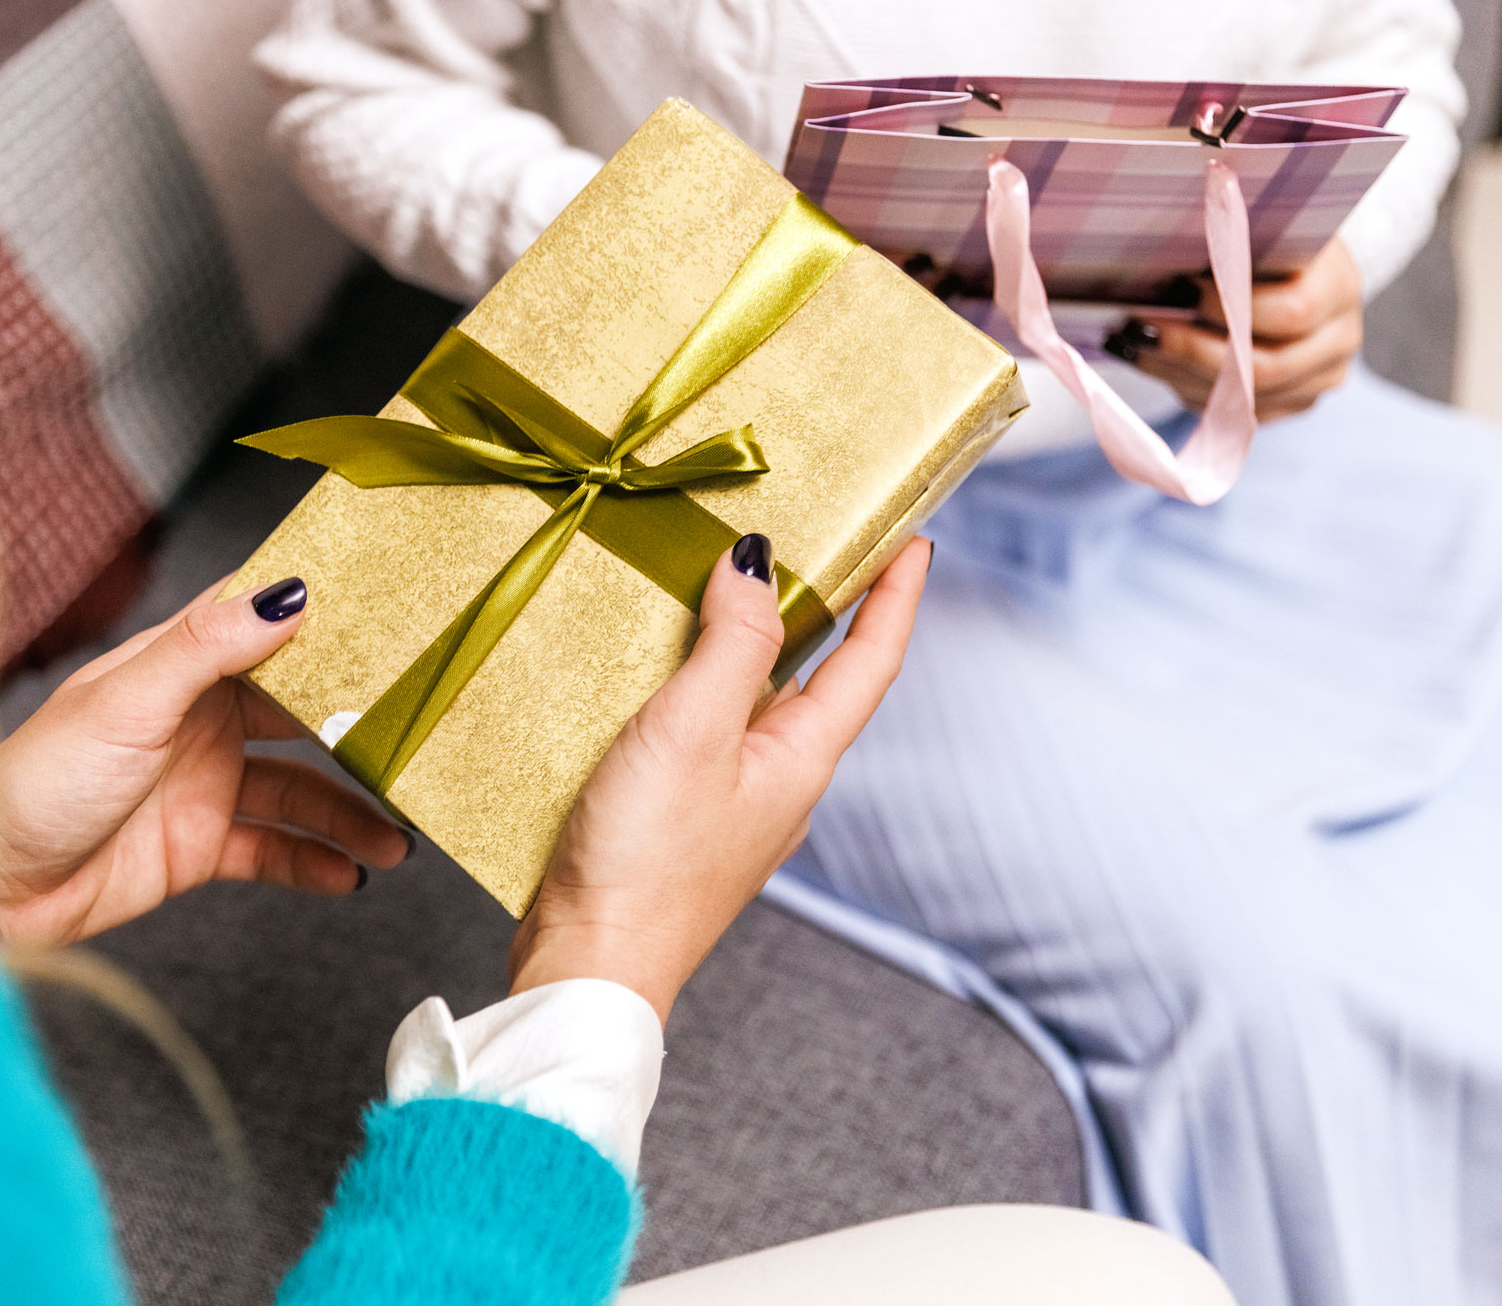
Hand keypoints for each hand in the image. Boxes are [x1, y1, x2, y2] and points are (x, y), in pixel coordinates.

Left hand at [0, 576, 408, 947]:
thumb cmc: (37, 782)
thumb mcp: (127, 703)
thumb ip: (209, 648)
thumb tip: (288, 592)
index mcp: (177, 667)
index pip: (264, 630)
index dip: (326, 625)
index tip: (394, 623)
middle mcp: (198, 719)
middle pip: (299, 716)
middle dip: (357, 733)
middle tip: (417, 746)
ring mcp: (203, 783)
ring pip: (299, 791)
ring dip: (348, 812)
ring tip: (396, 837)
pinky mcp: (200, 845)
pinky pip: (275, 849)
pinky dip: (315, 862)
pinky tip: (349, 873)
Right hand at [509, 534, 931, 1022]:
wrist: (592, 967)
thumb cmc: (646, 858)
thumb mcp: (693, 730)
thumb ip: (733, 643)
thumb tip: (758, 563)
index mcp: (802, 759)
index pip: (871, 659)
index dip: (896, 594)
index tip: (914, 538)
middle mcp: (782, 782)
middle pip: (819, 677)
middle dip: (822, 607)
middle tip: (812, 538)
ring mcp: (735, 806)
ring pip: (757, 704)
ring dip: (751, 643)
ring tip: (722, 584)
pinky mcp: (685, 821)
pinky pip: (708, 732)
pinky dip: (697, 684)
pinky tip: (655, 669)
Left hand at [1109, 236, 1362, 422]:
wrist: (1300, 271)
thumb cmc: (1270, 243)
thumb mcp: (1260, 229)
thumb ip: (1227, 243)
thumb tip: (1164, 260)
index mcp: (1340, 286)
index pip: (1292, 311)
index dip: (1231, 306)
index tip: (1180, 290)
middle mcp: (1340, 340)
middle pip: (1266, 368)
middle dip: (1192, 350)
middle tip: (1141, 330)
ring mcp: (1321, 379)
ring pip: (1244, 400)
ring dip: (1180, 374)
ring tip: (1136, 347)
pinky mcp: (1295, 403)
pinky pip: (1236, 415)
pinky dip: (1189, 390)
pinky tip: (1157, 365)